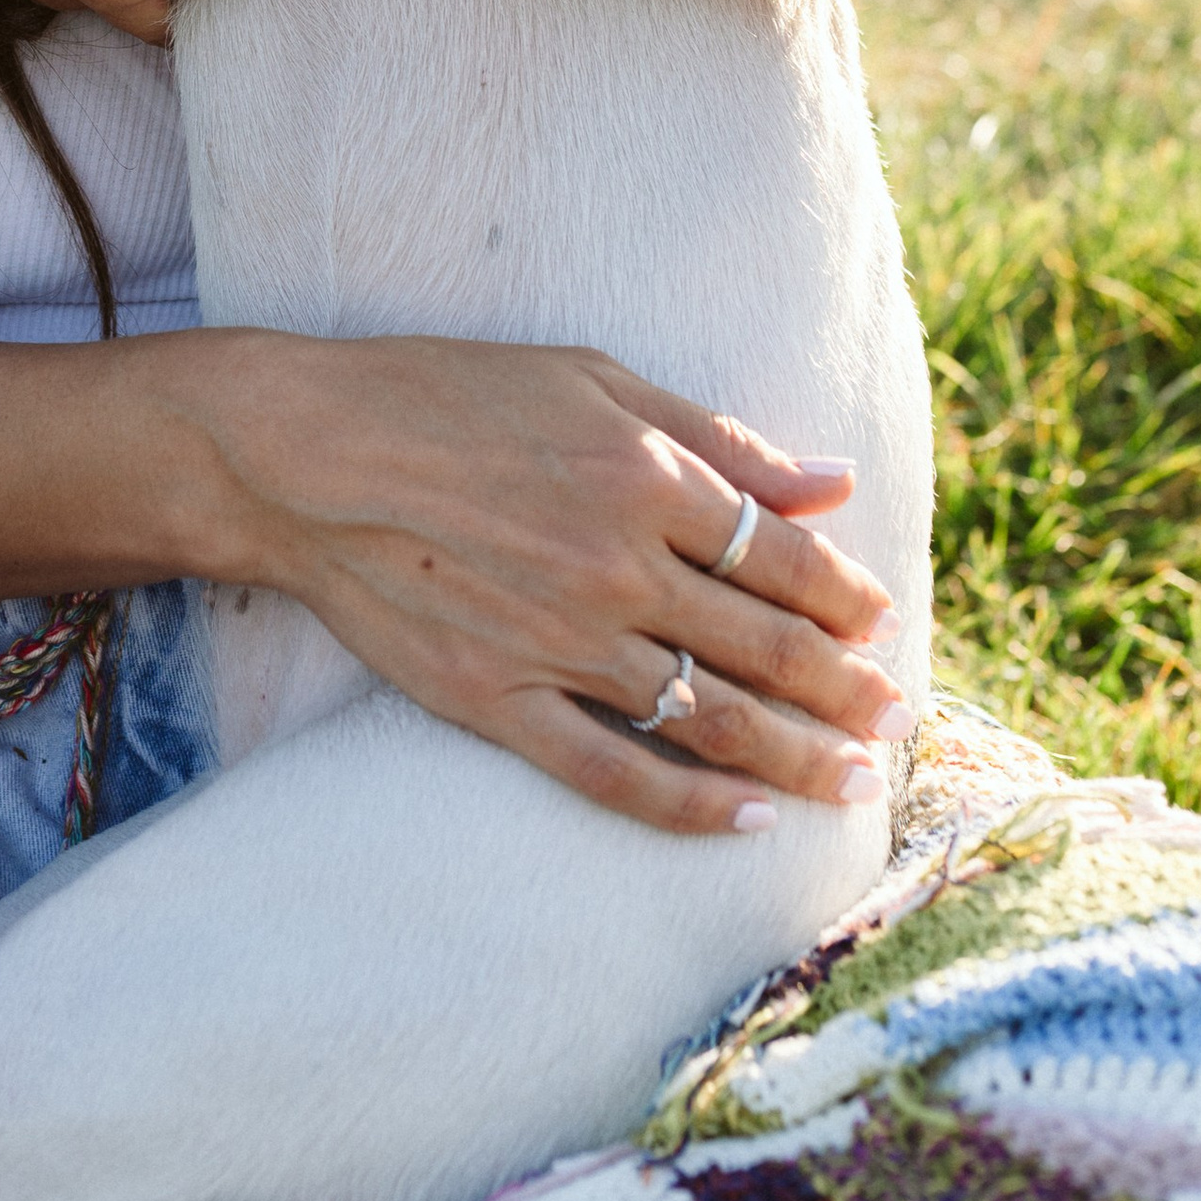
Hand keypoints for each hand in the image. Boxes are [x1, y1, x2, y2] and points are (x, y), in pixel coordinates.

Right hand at [166, 330, 910, 831]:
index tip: (879, 621)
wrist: (306, 456)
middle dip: (846, 688)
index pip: (783, 559)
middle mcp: (617, 568)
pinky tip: (745, 820)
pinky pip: (612, 774)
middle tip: (894, 716)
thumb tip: (832, 484)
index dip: (846, 598)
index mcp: (646, 479)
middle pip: (766, 648)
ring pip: (710, 719)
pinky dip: (687, 806)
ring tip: (851, 780)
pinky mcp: (497, 701)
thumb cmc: (448, 395)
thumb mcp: (592, 380)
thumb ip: (718, 438)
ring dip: (797, 756)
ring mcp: (558, 644)